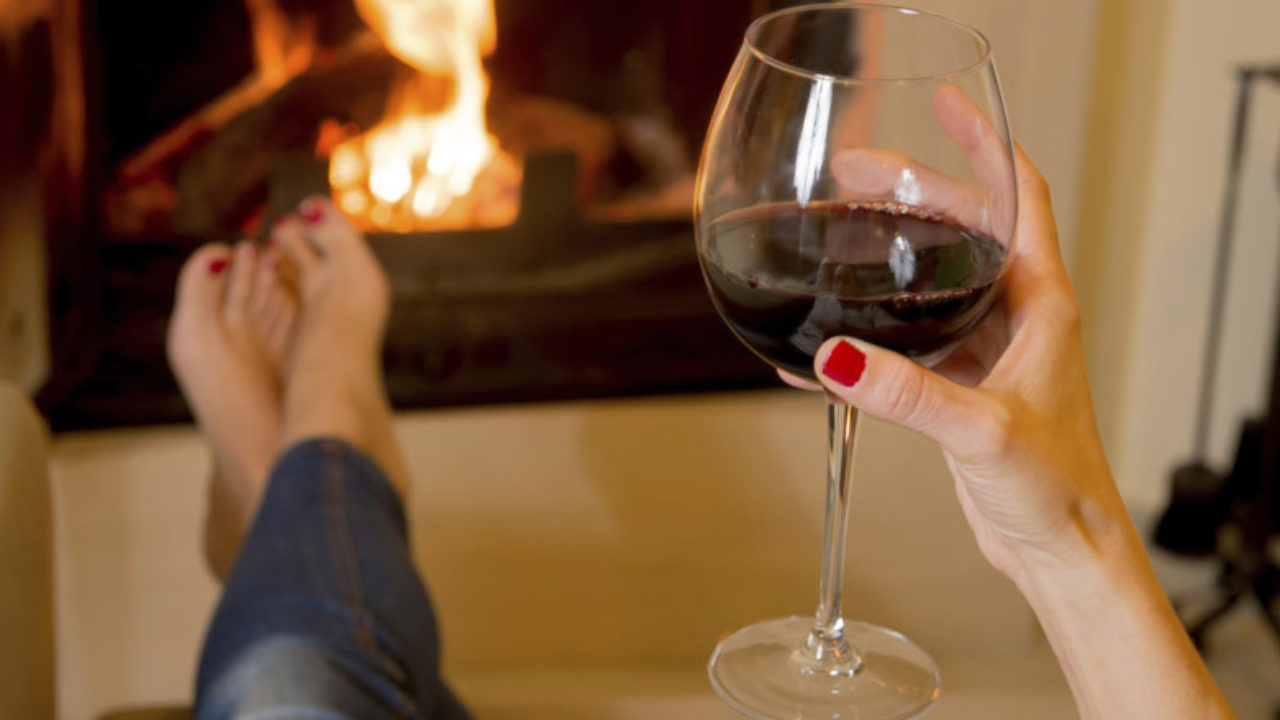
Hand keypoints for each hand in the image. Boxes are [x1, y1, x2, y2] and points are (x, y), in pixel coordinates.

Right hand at [789, 89, 1126, 580]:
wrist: (1062, 548)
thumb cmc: (1057, 488)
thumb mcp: (980, 431)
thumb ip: (906, 393)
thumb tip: (837, 355)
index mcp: (1040, 303)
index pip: (1019, 195)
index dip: (983, 143)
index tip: (941, 107)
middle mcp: (1016, 316)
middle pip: (963, 228)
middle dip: (908, 193)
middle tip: (852, 175)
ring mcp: (987, 350)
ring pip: (933, 280)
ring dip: (887, 254)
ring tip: (834, 234)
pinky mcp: (960, 387)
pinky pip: (910, 342)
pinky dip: (870, 336)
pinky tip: (823, 351)